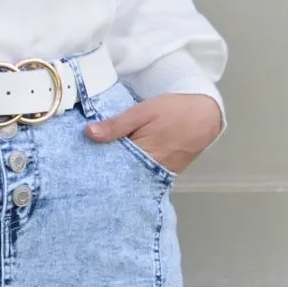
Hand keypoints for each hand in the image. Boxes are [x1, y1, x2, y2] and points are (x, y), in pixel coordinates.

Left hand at [85, 91, 222, 173]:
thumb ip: (117, 124)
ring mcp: (159, 174)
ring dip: (118, 170)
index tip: (80, 160)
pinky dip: (132, 169)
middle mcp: (150, 170)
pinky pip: (143, 174)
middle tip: (85, 162)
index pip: (111, 166)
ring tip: (99, 163)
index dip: (95, 163)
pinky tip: (121, 162)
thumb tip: (89, 133)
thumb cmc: (175, 110)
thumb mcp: (143, 111)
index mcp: (143, 155)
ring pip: (131, 175)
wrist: (207, 115)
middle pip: (120, 174)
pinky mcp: (166, 172)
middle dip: (105, 169)